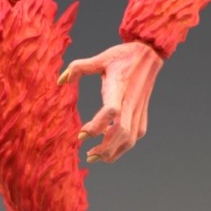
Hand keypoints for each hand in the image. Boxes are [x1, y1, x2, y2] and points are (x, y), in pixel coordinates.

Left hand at [58, 40, 162, 162]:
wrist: (149, 53)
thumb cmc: (123, 56)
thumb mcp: (100, 58)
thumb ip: (78, 68)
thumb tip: (60, 80)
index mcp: (119, 88)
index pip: (111, 111)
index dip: (97, 126)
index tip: (81, 134)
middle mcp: (130, 102)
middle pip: (121, 132)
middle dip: (105, 149)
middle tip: (88, 155)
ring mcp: (138, 110)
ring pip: (130, 139)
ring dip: (114, 152)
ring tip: (97, 156)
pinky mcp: (142, 113)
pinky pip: (135, 136)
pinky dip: (123, 146)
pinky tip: (110, 145)